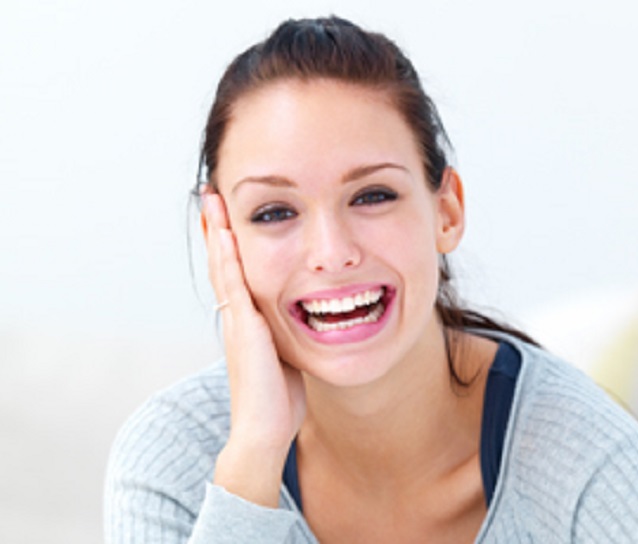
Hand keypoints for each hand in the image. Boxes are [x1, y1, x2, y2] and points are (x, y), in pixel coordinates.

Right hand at [202, 189, 306, 507]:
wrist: (264, 432)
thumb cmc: (280, 401)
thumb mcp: (288, 357)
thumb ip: (291, 336)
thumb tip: (311, 324)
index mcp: (247, 323)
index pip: (236, 273)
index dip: (230, 245)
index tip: (228, 215)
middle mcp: (237, 317)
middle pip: (223, 263)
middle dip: (218, 228)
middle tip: (211, 194)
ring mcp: (237, 322)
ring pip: (223, 267)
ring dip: (218, 232)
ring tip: (211, 199)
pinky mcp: (245, 330)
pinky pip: (235, 285)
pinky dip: (228, 258)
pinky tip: (227, 233)